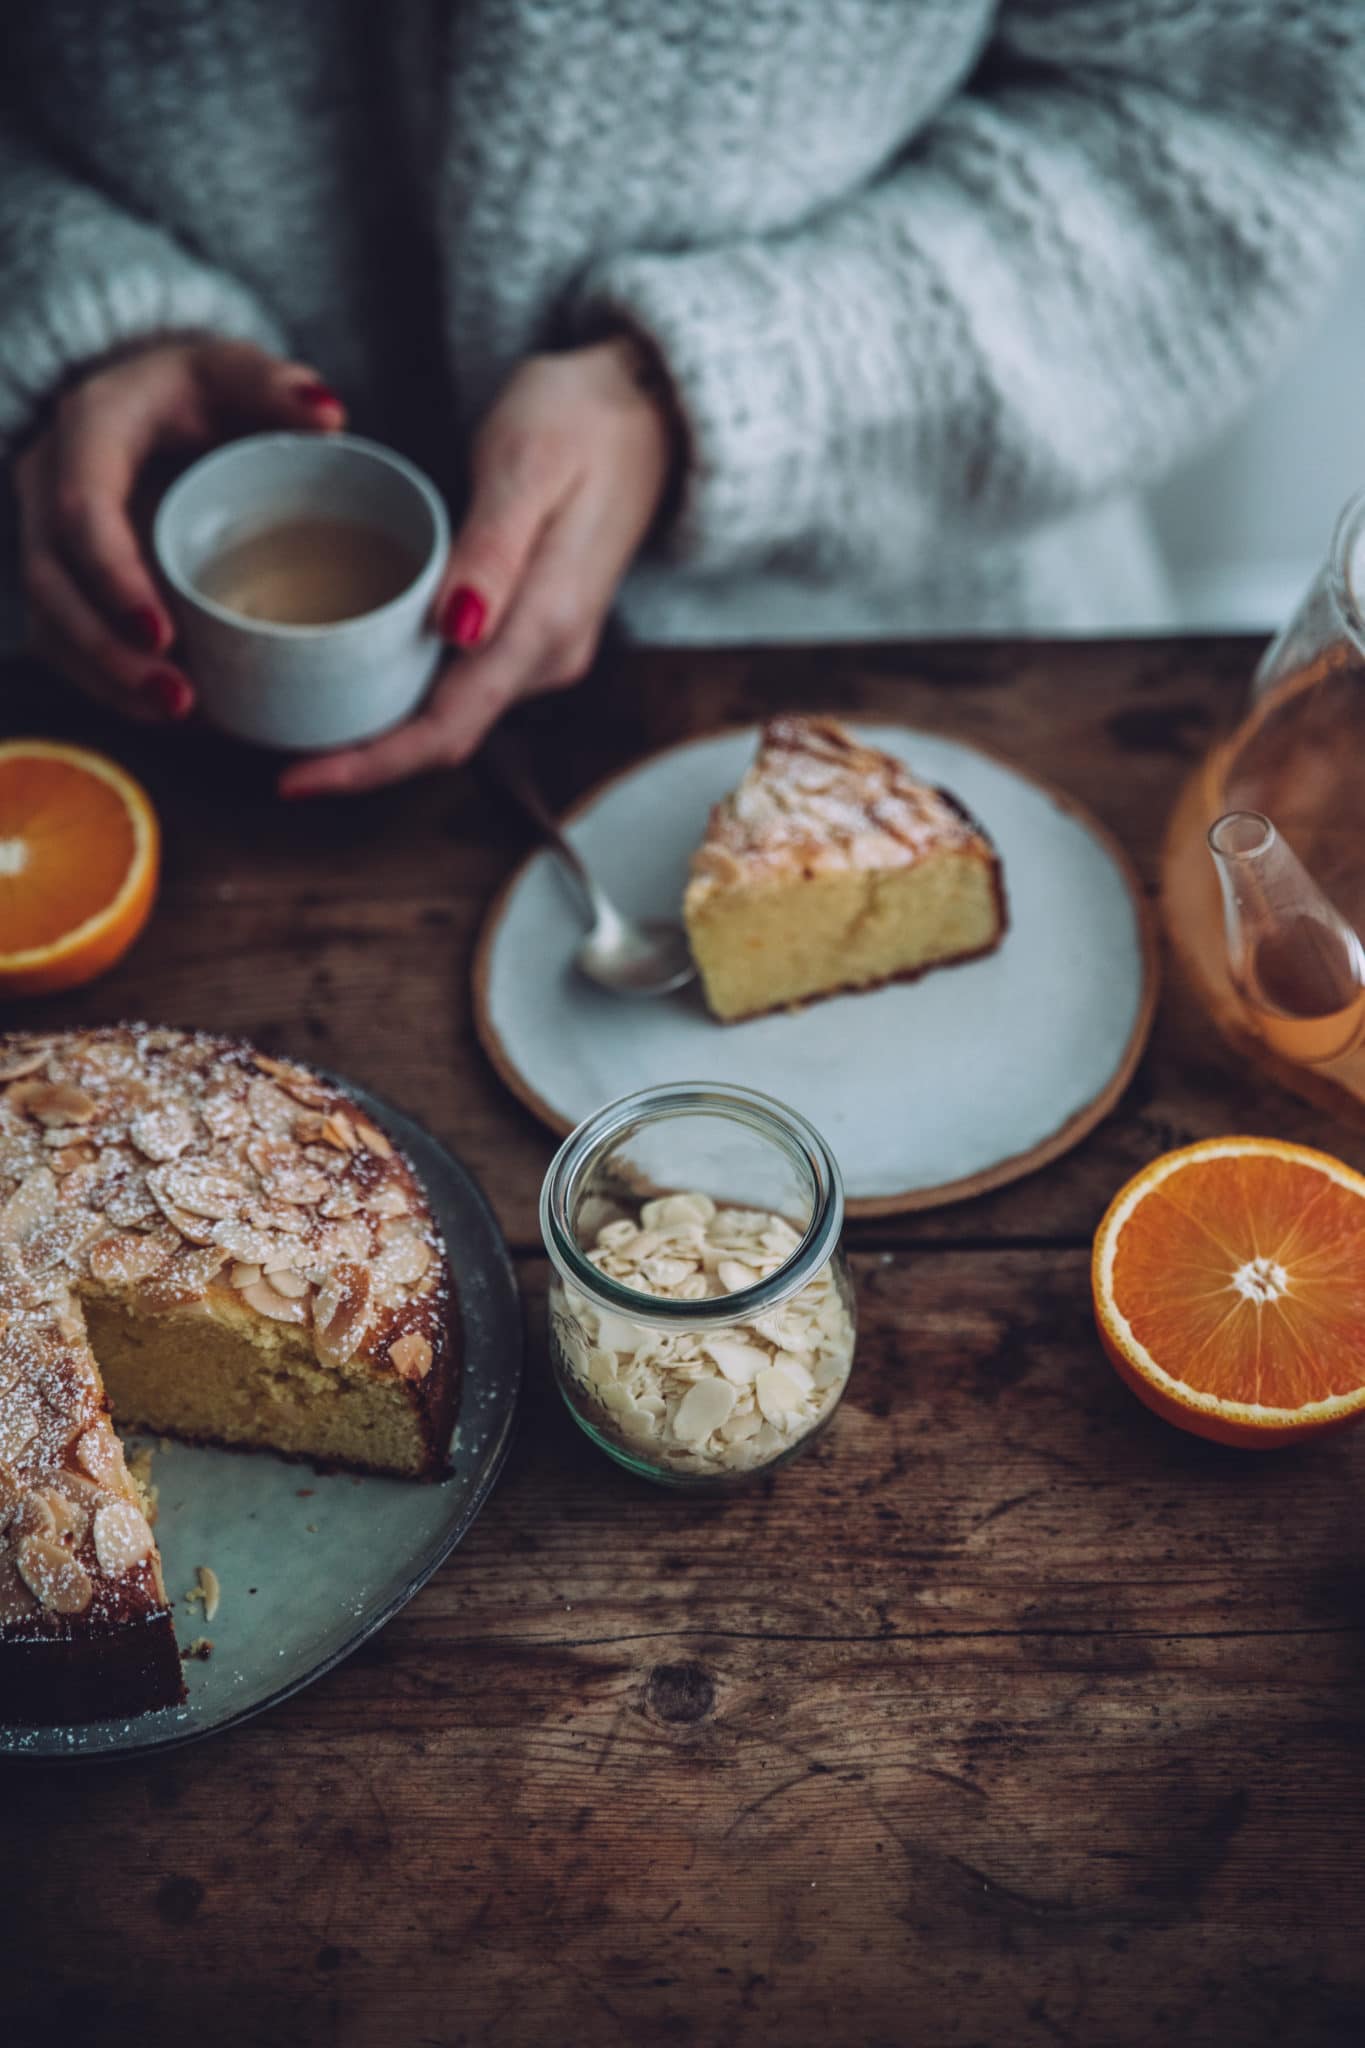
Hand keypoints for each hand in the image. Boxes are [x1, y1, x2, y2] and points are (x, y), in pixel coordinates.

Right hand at [14, 337, 344, 721]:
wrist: (149, 399)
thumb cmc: (198, 390)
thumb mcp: (235, 371)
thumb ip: (277, 388)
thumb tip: (330, 416)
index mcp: (89, 430)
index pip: (82, 509)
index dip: (114, 577)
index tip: (164, 633)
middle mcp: (47, 484)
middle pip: (55, 582)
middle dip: (110, 652)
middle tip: (181, 700)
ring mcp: (44, 535)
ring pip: (51, 621)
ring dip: (109, 679)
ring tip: (181, 717)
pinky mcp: (59, 577)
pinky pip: (64, 642)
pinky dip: (109, 684)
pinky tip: (165, 715)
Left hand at [279, 336, 679, 795]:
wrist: (649, 408)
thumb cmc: (582, 418)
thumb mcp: (527, 464)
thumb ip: (492, 551)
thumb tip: (454, 630)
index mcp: (543, 624)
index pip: (448, 727)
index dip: (369, 765)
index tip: (297, 780)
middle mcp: (550, 657)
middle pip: (446, 736)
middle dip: (364, 760)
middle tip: (279, 760)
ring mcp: (548, 650)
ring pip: (454, 716)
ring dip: (383, 730)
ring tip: (304, 723)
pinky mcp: (537, 632)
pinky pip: (464, 684)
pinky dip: (407, 694)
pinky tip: (359, 674)